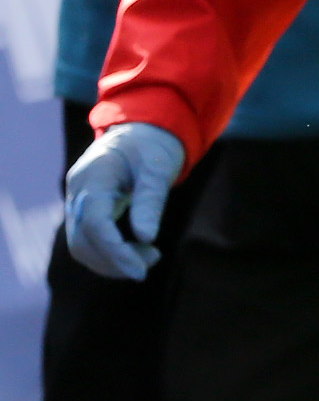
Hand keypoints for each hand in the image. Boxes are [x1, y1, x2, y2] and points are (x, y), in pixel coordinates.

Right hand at [63, 124, 187, 282]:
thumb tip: (146, 238)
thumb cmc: (151, 145)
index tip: (140, 270)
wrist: (139, 131)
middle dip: (114, 261)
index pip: (95, 223)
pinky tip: (138, 251)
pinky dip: (111, 253)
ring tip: (150, 256)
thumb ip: (150, 200)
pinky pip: (90, 240)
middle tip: (151, 261)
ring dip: (113, 261)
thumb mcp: (158, 167)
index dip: (115, 251)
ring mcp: (77, 203)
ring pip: (82, 246)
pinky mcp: (85, 212)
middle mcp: (77, 192)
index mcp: (93, 177)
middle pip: (82, 241)